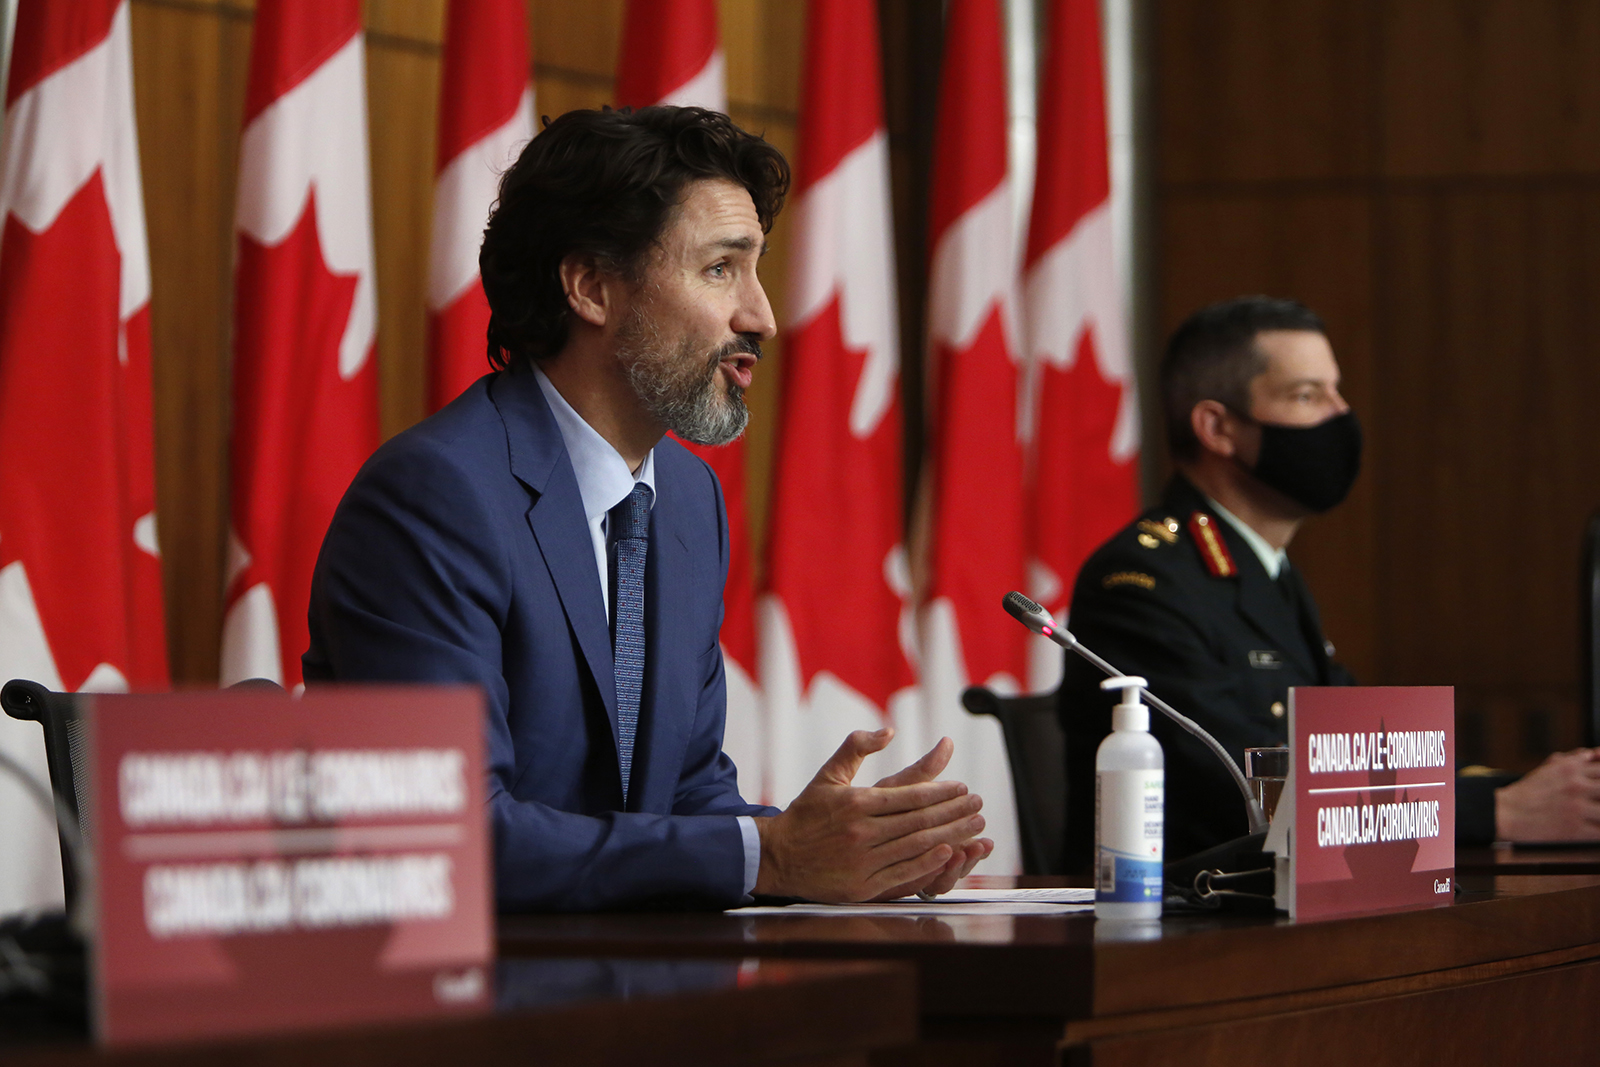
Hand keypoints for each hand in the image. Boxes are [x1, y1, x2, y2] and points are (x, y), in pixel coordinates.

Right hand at [753, 729, 987, 901]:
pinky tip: (948, 853)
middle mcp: (861, 831)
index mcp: (856, 802)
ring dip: (951, 836)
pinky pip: (903, 875)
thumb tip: (888, 730)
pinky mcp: (861, 886)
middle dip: (955, 812)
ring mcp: (861, 861)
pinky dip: (928, 863)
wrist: (776, 856)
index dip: (942, 791)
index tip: (963, 787)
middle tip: (979, 805)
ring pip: (916, 846)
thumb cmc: (806, 813)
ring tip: (974, 828)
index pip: (910, 795)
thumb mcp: (828, 775)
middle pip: (919, 821)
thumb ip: (856, 748)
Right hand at [1495, 748, 1599, 841]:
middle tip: (1596, 801)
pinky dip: (1598, 832)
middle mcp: (1576, 786)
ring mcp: (1576, 808)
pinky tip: (1593, 830)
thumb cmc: (1528, 792)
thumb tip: (1594, 754)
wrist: (1506, 813)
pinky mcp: (1575, 830)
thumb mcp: (1549, 767)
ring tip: (1594, 816)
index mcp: (1571, 769)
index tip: (1598, 787)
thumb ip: (1574, 759)